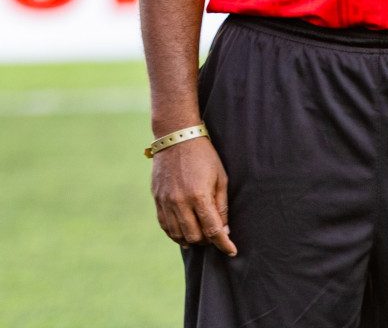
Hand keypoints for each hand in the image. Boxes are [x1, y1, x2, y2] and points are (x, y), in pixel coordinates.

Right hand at [151, 136, 234, 254]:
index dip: (224, 245)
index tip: (231, 250)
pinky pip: (164, 225)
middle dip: (207, 241)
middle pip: (194, 236)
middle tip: (214, 236)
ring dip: (191, 239)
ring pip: (177, 234)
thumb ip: (221, 207)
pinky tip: (183, 233)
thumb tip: (224, 231)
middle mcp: (180, 201)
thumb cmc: (203, 156)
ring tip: (199, 236)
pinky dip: (174, 233)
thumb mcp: (220, 178)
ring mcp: (166, 200)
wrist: (176, 137)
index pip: (213, 231)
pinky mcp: (157, 198)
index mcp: (199, 196)